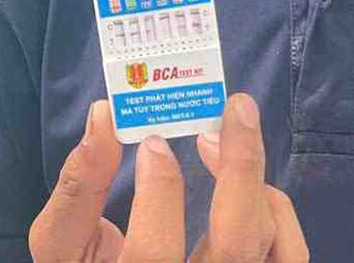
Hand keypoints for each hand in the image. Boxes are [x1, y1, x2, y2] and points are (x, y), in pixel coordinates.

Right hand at [28, 91, 308, 261]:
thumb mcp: (64, 247)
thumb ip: (77, 190)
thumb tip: (103, 117)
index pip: (153, 256)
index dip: (158, 193)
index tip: (152, 142)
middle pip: (237, 242)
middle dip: (242, 166)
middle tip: (236, 106)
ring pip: (269, 242)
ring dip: (255, 179)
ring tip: (219, 139)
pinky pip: (289, 250)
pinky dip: (276, 206)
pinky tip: (246, 182)